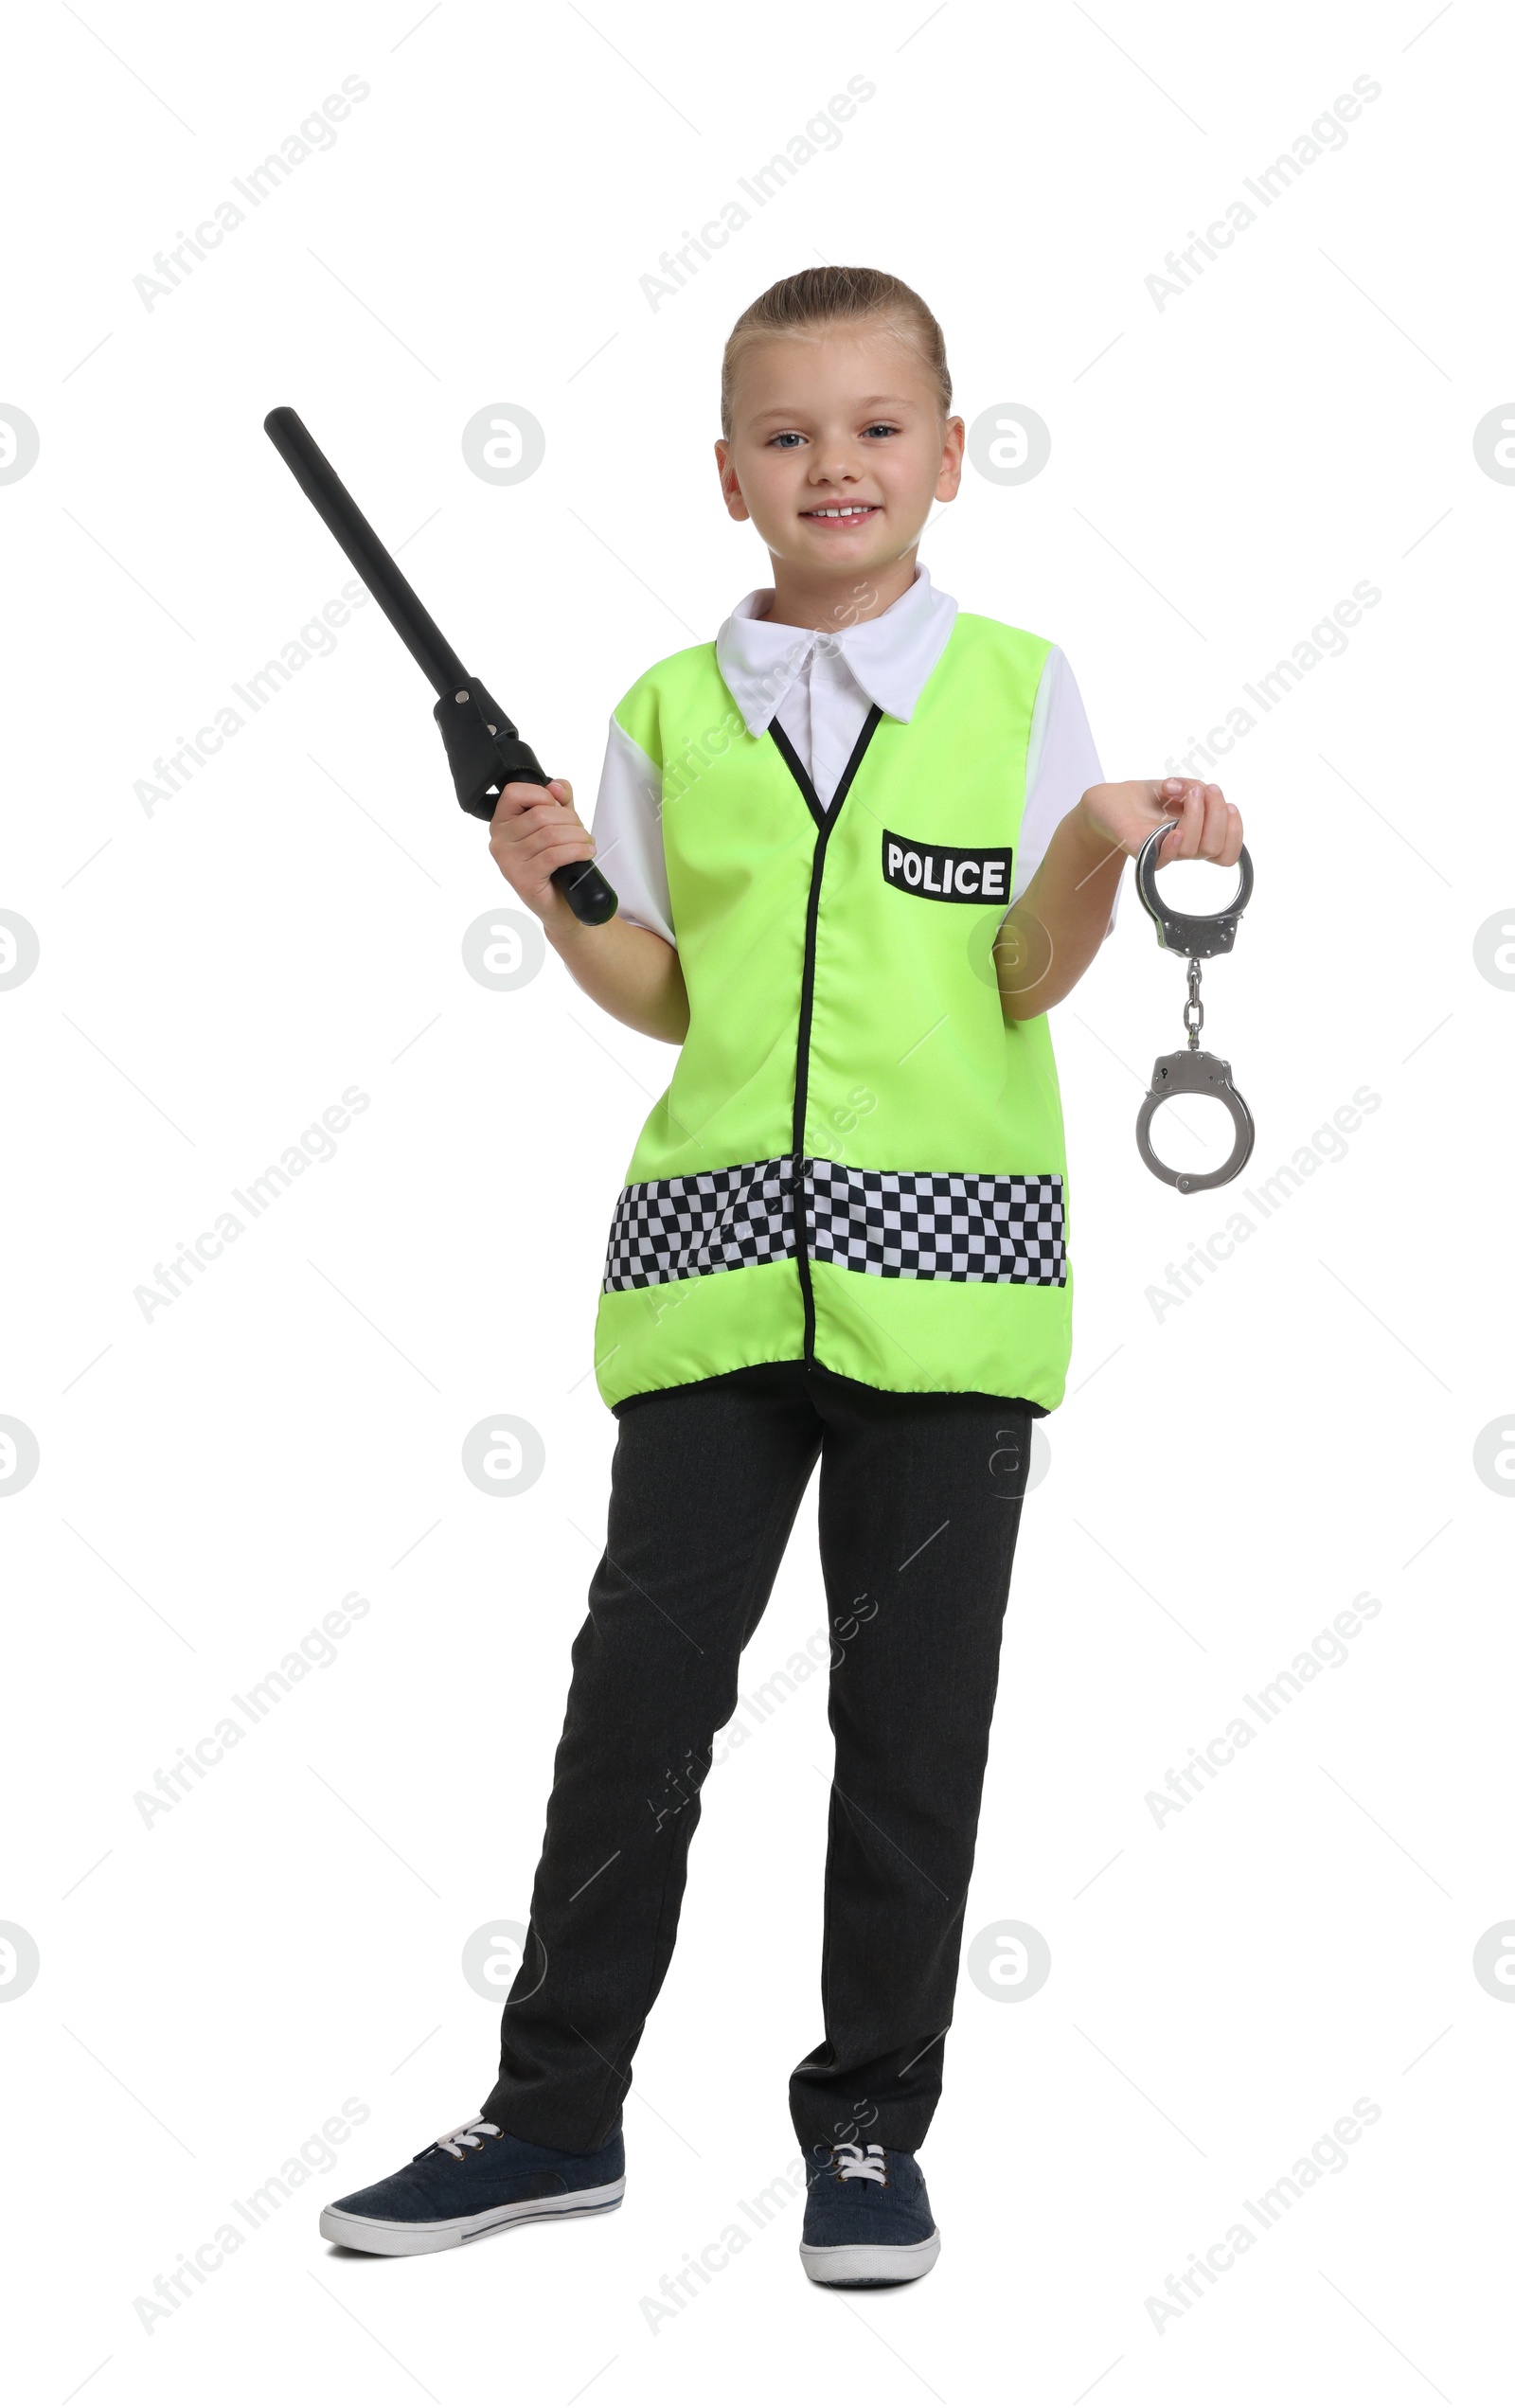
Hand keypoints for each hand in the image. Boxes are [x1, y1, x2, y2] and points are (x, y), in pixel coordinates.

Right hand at [487, 776, 596, 923]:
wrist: (561, 905)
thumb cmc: (556, 864)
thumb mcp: (558, 825)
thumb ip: (558, 801)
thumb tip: (557, 786)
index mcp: (502, 823)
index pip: (515, 792)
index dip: (543, 795)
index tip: (559, 807)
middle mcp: (499, 841)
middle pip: (540, 814)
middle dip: (570, 820)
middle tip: (582, 832)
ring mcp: (508, 861)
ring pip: (550, 834)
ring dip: (577, 836)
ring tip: (587, 844)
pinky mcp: (522, 879)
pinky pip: (554, 855)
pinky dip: (577, 851)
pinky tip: (587, 853)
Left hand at [1078, 776, 1242, 869]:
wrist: (1111, 801)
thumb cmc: (1148, 797)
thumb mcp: (1180, 785)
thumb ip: (1196, 788)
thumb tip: (1199, 792)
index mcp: (1197, 837)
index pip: (1227, 852)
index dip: (1235, 832)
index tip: (1230, 805)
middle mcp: (1184, 848)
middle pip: (1215, 848)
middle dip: (1217, 815)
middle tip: (1205, 790)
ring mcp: (1164, 852)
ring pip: (1194, 851)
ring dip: (1198, 817)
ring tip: (1189, 793)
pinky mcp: (1143, 853)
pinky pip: (1164, 859)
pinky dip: (1174, 845)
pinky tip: (1174, 829)